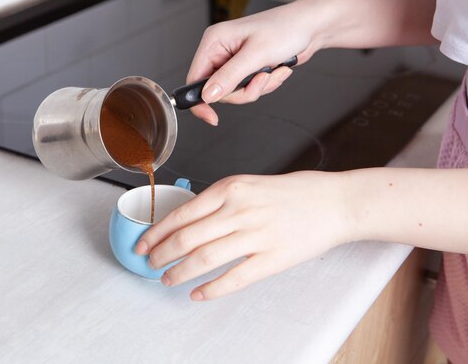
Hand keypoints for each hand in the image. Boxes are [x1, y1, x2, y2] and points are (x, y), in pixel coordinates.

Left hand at [134, 172, 352, 300]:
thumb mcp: (249, 184)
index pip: (182, 214)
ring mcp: (256, 235)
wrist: (334, 202)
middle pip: (187, 238)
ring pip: (205, 259)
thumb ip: (219, 200)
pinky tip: (198, 294)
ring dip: (180, 272)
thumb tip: (188, 221)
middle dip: (161, 254)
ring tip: (167, 279)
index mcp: (231, 189)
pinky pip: (234, 279)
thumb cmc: (293, 192)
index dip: (157, 232)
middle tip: (150, 263)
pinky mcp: (273, 259)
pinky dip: (211, 289)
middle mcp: (239, 210)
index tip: (143, 243)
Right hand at [188, 3, 322, 125]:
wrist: (311, 27)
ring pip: (235, 93)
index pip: (195, 78)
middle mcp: (220, 51)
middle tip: (261, 79)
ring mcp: (234, 61)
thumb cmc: (286, 28)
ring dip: (258, 88)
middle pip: (217, 90)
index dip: (201, 100)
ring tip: (273, 71)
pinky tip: (277, 70)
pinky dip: (265, 85)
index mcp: (214, 41)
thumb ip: (229, 76)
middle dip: (243, 91)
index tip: (211, 117)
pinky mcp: (247, 69)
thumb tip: (208, 95)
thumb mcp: (255, 54)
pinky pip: (249, 89)